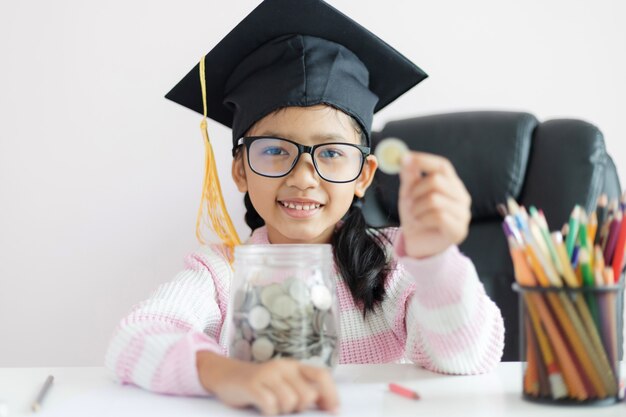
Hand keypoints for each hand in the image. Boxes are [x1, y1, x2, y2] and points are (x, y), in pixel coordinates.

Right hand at [197, 352, 338, 414]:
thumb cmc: (259, 386)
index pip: (321, 375)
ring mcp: (267, 374)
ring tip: (272, 407)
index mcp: (294, 366)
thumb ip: (302, 392)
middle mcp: (283, 367)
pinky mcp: (252, 384)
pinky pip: (270, 405)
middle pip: (307, 395)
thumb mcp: (282, 385)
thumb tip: (326, 407)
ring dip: (283, 412)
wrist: (225, 375)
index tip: (334, 411)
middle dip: (300, 409)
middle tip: (286, 408)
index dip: (331, 394)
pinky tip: (263, 410)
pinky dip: (269, 413)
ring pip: (290, 401)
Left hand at [398, 152, 470, 258]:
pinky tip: (422, 223)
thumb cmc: (416, 217)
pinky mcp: (459, 230)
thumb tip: (404, 156)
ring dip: (417, 207)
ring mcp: (463, 213)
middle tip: (409, 201)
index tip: (404, 158)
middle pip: (437, 180)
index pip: (442, 165)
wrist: (417, 245)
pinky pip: (438, 216)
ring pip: (435, 199)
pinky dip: (423, 219)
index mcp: (451, 184)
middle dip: (416, 190)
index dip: (424, 160)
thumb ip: (409, 176)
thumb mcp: (410, 194)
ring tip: (415, 215)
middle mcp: (461, 196)